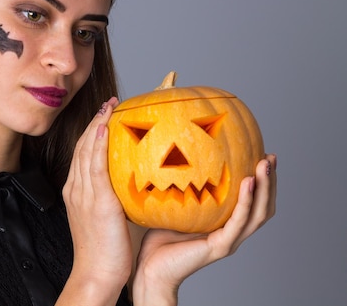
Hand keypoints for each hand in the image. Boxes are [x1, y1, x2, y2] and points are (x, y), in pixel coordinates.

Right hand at [62, 97, 132, 294]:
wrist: (96, 273)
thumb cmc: (105, 250)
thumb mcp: (109, 217)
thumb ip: (117, 198)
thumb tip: (137, 184)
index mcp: (78, 191)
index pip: (84, 153)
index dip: (93, 131)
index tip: (106, 116)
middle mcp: (77, 188)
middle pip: (83, 146)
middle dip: (95, 121)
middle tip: (110, 104)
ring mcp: (84, 194)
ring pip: (87, 151)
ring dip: (97, 125)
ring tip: (109, 107)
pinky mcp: (96, 201)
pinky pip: (94, 166)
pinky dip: (96, 144)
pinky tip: (103, 128)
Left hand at [131, 154, 277, 304]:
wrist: (150, 267)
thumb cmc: (157, 236)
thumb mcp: (173, 202)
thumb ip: (182, 183)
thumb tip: (175, 151)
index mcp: (224, 223)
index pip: (252, 201)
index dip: (260, 181)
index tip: (262, 155)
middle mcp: (231, 232)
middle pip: (263, 206)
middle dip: (270, 181)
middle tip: (270, 157)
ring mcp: (228, 240)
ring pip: (258, 213)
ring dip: (265, 187)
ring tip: (264, 164)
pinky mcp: (221, 246)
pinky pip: (239, 221)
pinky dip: (246, 201)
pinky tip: (248, 182)